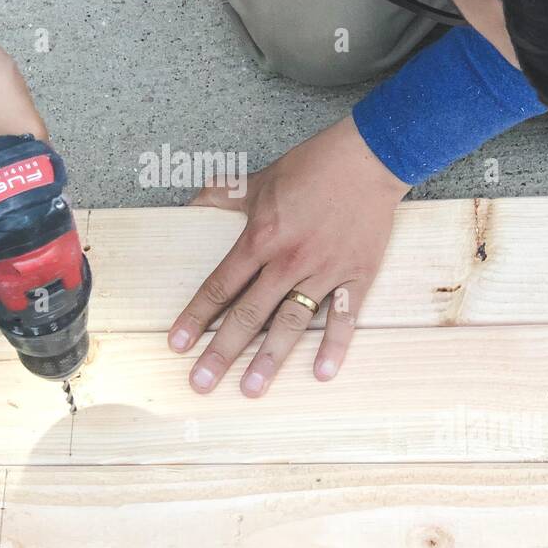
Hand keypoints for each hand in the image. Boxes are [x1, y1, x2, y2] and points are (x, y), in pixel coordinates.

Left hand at [167, 116, 409, 395]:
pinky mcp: (357, 275)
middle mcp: (287, 261)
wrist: (369, 158)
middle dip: (221, 352)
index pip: (220, 286)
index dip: (196, 316)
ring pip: (290, 324)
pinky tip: (322, 374)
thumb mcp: (261, 178)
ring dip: (269, 359)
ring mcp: (323, 272)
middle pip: (247, 315)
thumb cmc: (314, 167)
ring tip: (251, 389)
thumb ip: (224, 194)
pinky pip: (344, 318)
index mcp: (261, 238)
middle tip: (201, 382)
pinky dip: (334, 346)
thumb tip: (191, 202)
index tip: (178, 344)